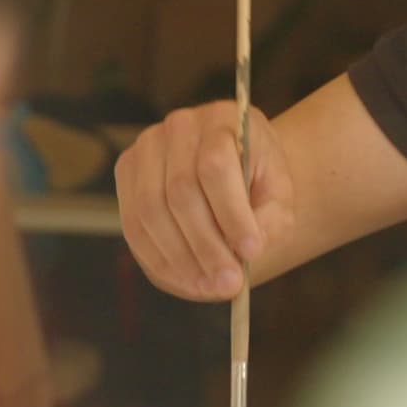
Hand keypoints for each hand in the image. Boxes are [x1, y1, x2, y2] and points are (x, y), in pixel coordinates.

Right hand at [116, 99, 288, 301]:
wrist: (232, 166)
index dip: (232, 213)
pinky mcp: (128, 173)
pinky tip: (187, 280)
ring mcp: (147, 148)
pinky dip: (160, 259)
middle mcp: (179, 126)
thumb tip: (246, 251)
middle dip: (206, 245)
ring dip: (182, 258)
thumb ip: (270, 219)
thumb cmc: (258, 182)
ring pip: (151, 211)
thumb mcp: (279, 196)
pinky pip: (133, 224)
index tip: (252, 251)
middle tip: (230, 283)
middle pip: (180, 191)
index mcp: (223, 119)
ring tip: (211, 287)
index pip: (216, 165)